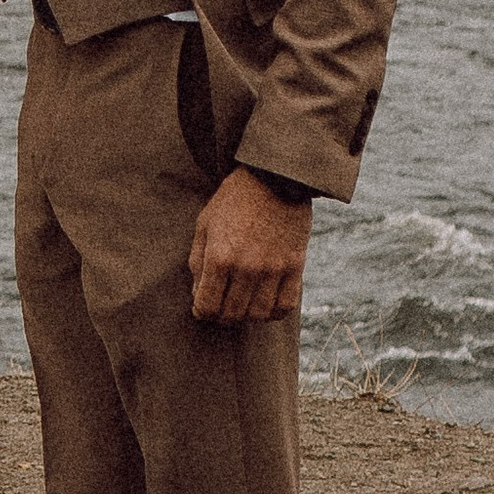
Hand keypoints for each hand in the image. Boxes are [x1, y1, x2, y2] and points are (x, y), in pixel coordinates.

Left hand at [188, 169, 311, 326]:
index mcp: (219, 257)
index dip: (201, 312)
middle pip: (232, 315)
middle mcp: (247, 267)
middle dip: (222, 317)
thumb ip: (198, 262)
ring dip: (247, 316)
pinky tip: (266, 304)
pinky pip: (286, 306)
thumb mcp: (204, 224)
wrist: (273, 177)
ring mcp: (273, 269)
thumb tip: (198, 295)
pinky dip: (274, 312)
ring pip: (259, 315)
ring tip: (242, 305)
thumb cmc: (233, 200)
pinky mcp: (295, 266)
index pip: (207, 306)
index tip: (202, 308)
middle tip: (221, 308)